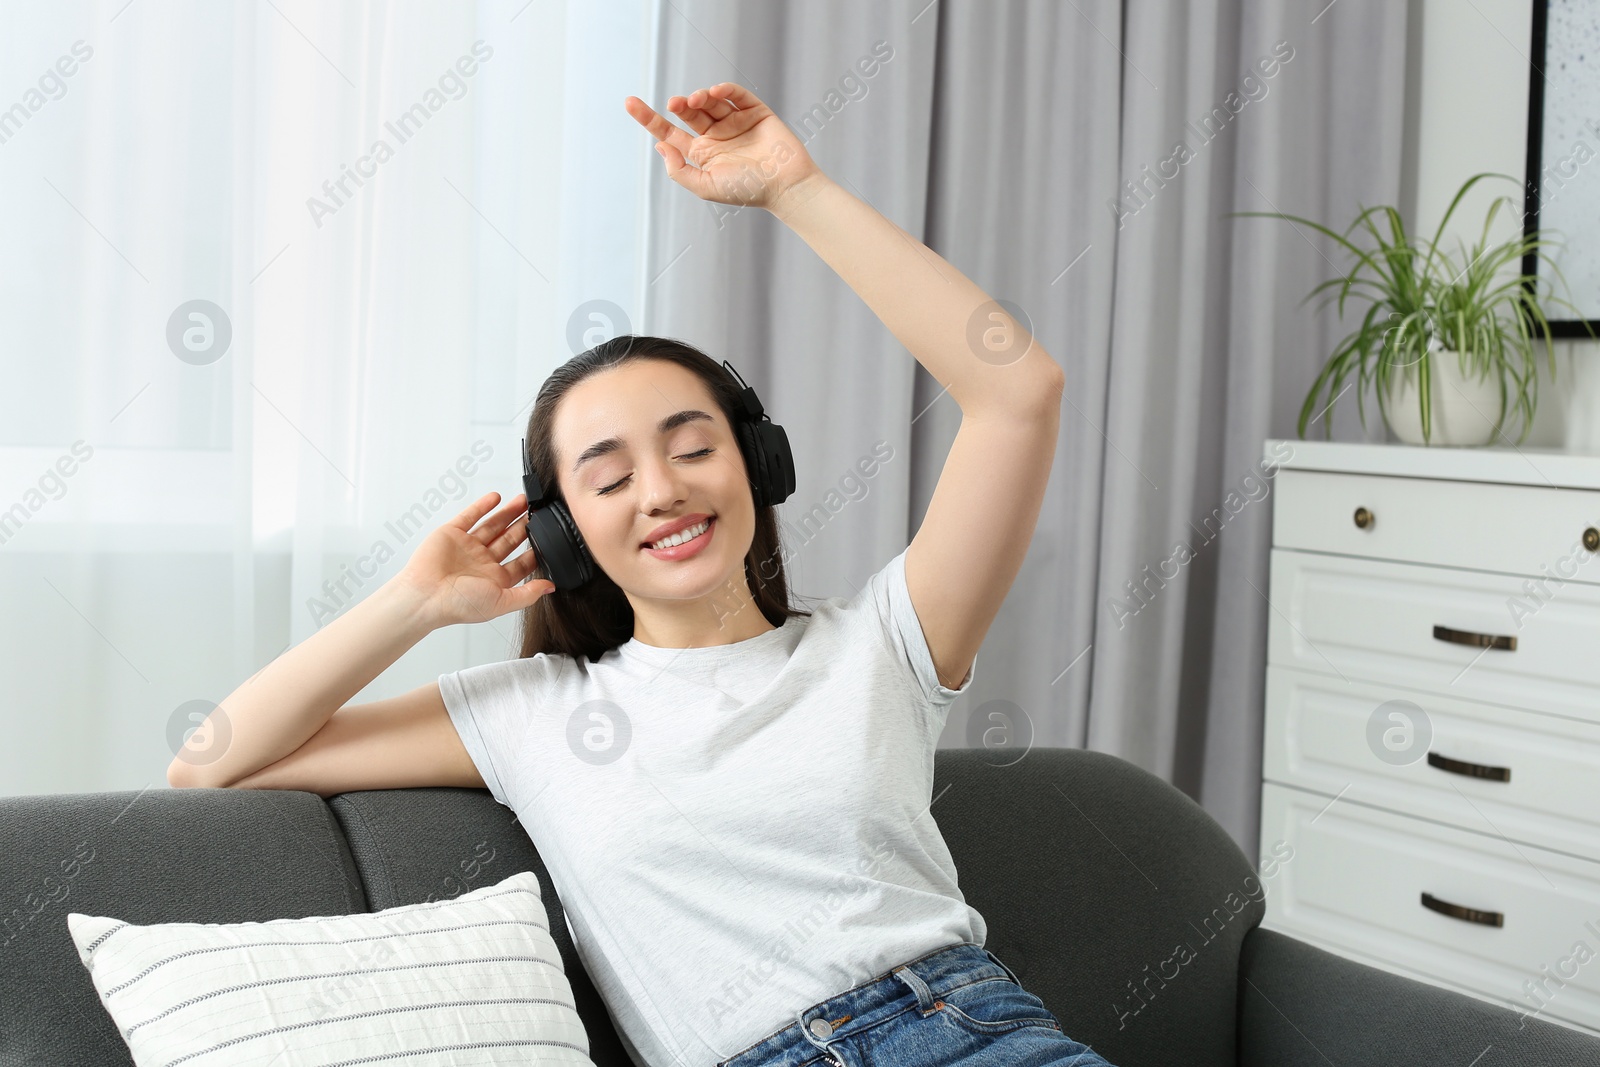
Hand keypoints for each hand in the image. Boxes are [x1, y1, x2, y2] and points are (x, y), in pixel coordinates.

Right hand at [394, 492, 554, 628]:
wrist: (424, 595)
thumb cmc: (458, 604)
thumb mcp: (500, 603)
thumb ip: (527, 594)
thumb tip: (551, 588)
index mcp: (495, 580)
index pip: (521, 563)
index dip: (536, 551)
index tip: (550, 539)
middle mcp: (482, 563)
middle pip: (509, 540)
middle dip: (524, 526)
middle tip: (538, 512)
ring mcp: (467, 547)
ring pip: (493, 525)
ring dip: (508, 513)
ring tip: (523, 500)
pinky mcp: (452, 534)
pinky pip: (470, 516)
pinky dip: (483, 506)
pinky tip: (496, 498)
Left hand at [624, 82, 822, 212]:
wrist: (784, 185)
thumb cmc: (747, 191)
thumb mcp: (705, 187)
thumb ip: (679, 170)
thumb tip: (661, 146)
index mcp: (702, 154)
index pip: (670, 133)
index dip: (649, 119)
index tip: (630, 103)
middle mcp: (716, 136)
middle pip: (688, 113)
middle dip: (678, 105)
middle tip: (674, 103)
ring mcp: (735, 122)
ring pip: (710, 102)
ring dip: (700, 97)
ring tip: (696, 100)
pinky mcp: (755, 112)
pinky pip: (736, 96)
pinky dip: (725, 90)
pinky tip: (715, 92)